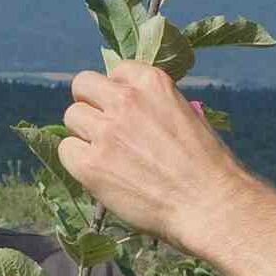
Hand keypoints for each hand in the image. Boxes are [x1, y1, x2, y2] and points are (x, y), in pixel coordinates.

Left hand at [58, 58, 253, 248]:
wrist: (209, 204)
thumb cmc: (207, 166)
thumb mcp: (187, 116)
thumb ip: (154, 106)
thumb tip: (133, 112)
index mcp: (152, 82)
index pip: (115, 71)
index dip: (117, 92)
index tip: (125, 110)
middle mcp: (125, 99)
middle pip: (83, 86)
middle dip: (91, 104)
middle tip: (104, 129)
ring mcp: (106, 131)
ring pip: (71, 117)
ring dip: (84, 134)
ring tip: (105, 156)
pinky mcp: (91, 164)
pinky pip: (66, 150)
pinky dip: (78, 162)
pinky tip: (99, 174)